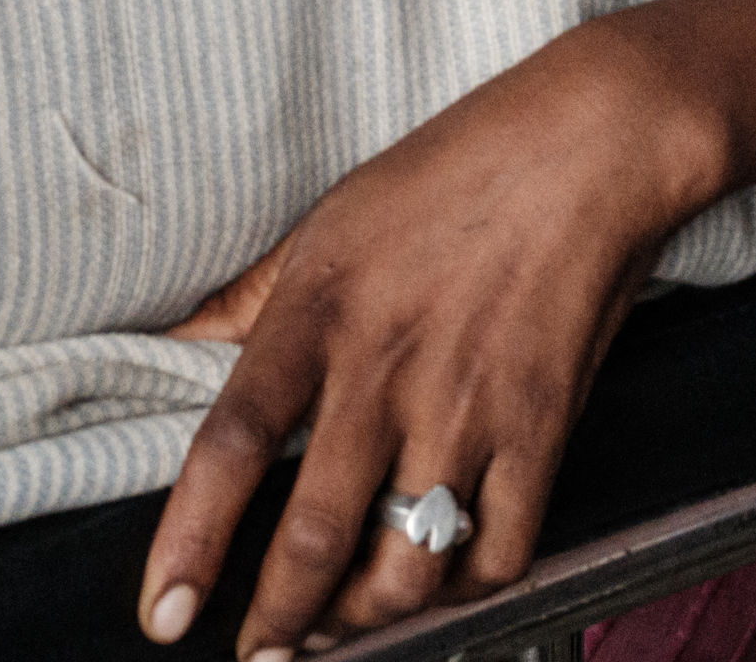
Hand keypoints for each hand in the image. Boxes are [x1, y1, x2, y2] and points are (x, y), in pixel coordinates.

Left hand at [139, 21, 725, 653]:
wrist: (593, 144)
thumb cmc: (453, 172)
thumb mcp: (327, 222)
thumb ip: (244, 302)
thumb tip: (162, 352)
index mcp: (319, 310)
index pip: (231, 444)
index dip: (188, 542)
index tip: (164, 612)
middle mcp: (387, 368)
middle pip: (315, 536)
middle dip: (279, 622)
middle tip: (260, 654)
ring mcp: (470, 405)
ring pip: (407, 566)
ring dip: (366, 618)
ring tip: (343, 623)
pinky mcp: (543, 426)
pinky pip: (499, 550)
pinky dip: (463, 589)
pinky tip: (439, 580)